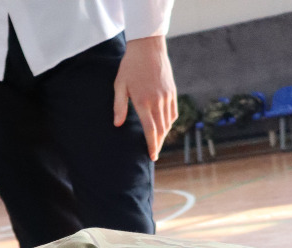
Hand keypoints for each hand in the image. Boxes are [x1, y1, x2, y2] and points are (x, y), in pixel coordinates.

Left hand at [114, 35, 177, 161]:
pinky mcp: (172, 91)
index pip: (150, 130)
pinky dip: (169, 122)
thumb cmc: (131, 65)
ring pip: (168, 122)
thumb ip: (119, 106)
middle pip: (161, 130)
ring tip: (157, 142)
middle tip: (154, 154)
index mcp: (143, 102)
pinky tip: (164, 126)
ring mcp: (167, 96)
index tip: (152, 156)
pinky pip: (173, 113)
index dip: (152, 145)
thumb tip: (117, 124)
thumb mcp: (120, 85)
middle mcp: (157, 101)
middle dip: (158, 144)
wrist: (148, 47)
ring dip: (163, 134)